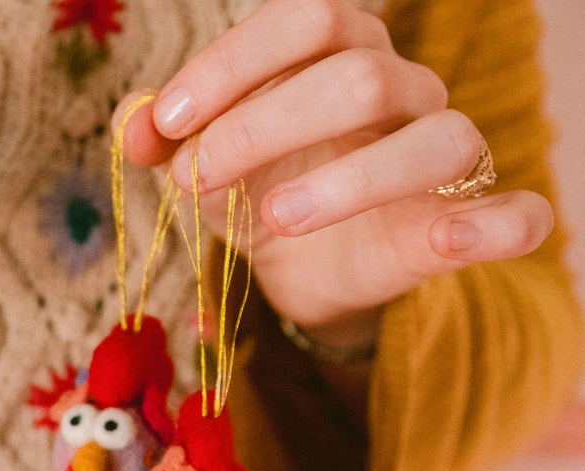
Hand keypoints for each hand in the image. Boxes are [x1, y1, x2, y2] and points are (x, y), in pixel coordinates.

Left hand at [115, 0, 553, 347]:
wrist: (303, 268)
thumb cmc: (258, 188)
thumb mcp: (200, 162)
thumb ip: (165, 140)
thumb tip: (131, 130)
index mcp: (339, 54)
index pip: (306, 19)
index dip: (232, 65)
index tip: (166, 126)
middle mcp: (403, 91)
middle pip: (360, 76)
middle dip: (263, 125)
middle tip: (196, 179)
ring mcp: (445, 154)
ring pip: (435, 140)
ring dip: (350, 180)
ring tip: (273, 220)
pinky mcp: (470, 223)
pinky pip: (517, 213)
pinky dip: (494, 225)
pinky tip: (450, 241)